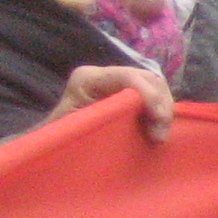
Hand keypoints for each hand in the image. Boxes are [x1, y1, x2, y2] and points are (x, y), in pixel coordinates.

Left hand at [53, 64, 173, 141]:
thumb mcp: (71, 131)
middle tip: (161, 135)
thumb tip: (125, 117)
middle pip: (146, 77)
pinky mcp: (127, 94)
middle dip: (160, 103)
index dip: (148, 94)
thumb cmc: (57, 139)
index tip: (158, 120)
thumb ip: (96, 121)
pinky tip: (160, 129)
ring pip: (155, 85)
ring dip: (164, 109)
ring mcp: (117, 83)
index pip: (126, 76)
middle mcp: (104, 74)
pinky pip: (154, 96)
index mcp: (87, 78)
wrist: (53, 143)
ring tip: (160, 136)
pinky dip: (161, 112)